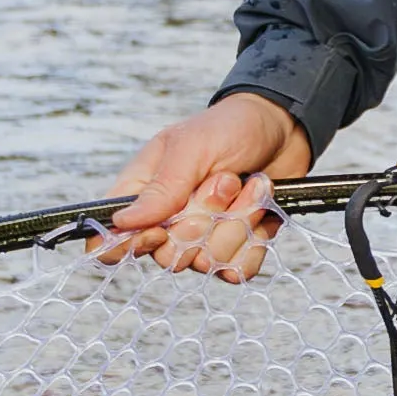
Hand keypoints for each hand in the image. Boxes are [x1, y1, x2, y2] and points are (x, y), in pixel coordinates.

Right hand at [101, 92, 307, 277]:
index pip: (112, 242)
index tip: (159, 228)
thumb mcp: (192, 146)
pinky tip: (261, 206)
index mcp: (143, 194)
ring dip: (236, 221)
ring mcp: (203, 239)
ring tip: (249, 184)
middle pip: (168, 257)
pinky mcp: (236, 249)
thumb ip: (162, 187)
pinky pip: (238, 268)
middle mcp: (169, 223)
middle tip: (225, 179)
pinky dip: (254, 239)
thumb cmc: (229, 128)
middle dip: (203, 219)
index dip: (131, 245)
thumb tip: (122, 222)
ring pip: (207, 263)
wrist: (284, 127)